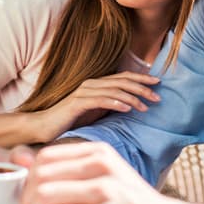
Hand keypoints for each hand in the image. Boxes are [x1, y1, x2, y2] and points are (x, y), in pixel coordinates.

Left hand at [20, 141, 184, 203]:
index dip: (29, 179)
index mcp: (98, 152)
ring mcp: (106, 191)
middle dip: (27, 200)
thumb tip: (18, 156)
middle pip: (41, 176)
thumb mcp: (100, 177)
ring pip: (46, 196)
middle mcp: (102, 166)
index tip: (29, 198)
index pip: (46, 157)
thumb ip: (64, 168)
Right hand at [37, 72, 160, 138]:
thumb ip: (110, 105)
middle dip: (142, 88)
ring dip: (132, 98)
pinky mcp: (77, 103)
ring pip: (113, 91)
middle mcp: (91, 84)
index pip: (123, 77)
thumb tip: (132, 105)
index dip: (141, 79)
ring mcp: (83, 92)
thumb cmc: (71, 120)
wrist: (44, 126)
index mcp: (97, 84)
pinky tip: (127, 109)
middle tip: (158, 96)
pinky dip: (115, 103)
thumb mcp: (96, 111)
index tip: (158, 83)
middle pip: (122, 81)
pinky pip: (100, 101)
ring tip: (145, 107)